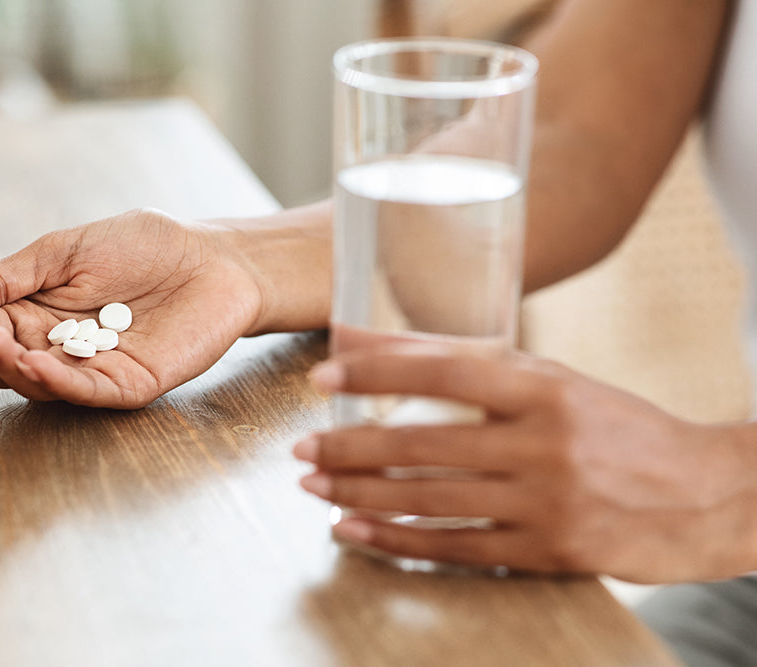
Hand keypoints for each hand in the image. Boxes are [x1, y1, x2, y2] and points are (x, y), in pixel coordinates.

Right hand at [0, 208, 265, 408]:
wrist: (210, 256)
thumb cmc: (140, 247)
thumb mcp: (57, 253)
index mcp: (36, 316)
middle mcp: (58, 349)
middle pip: (0, 366)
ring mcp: (92, 370)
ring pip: (36, 384)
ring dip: (8, 364)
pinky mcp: (127, 384)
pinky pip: (83, 391)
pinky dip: (54, 380)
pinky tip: (32, 361)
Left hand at [294, 341, 756, 582]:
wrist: (702, 494)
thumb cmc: (614, 427)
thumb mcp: (549, 382)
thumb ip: (468, 366)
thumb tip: (378, 343)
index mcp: (542, 388)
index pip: (443, 372)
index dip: (375, 373)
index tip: (322, 377)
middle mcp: (542, 443)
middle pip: (422, 445)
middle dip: (349, 449)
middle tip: (302, 449)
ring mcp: (544, 502)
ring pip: (429, 501)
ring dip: (360, 495)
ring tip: (314, 486)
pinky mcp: (547, 551)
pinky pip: (453, 548)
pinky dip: (395, 540)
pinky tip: (352, 531)